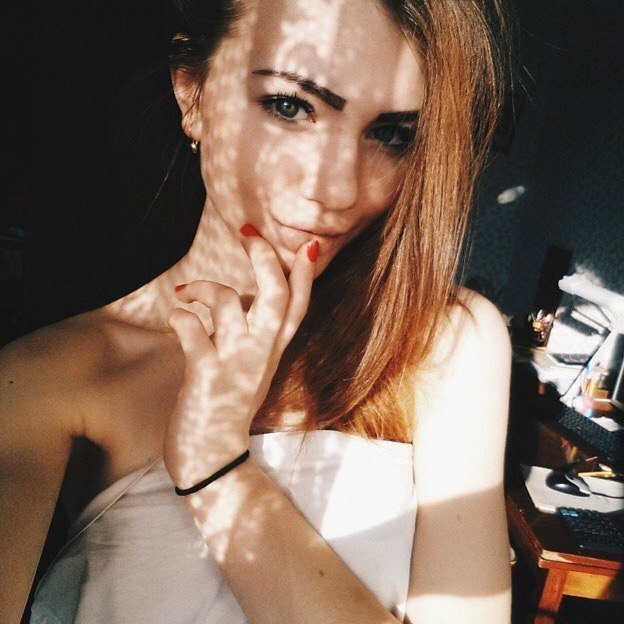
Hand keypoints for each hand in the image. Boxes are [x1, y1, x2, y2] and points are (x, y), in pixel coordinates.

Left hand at [163, 227, 318, 488]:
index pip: (299, 307)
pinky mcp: (207, 376)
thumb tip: (247, 295)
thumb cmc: (228, 408)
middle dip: (265, 259)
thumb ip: (254, 334)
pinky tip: (175, 318)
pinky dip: (181, 317)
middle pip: (276, 297)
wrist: (213, 459)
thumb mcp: (252, 368)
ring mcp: (235, 364)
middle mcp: (261, 354)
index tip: (309, 245)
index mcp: (273, 352)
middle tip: (249, 234)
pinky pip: (193, 332)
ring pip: (231, 304)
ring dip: (206, 288)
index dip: (306, 275)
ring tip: (187, 292)